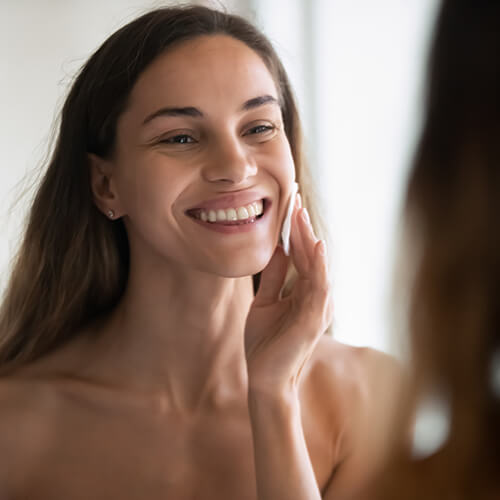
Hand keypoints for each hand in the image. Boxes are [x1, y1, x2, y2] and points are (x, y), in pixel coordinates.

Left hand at [244, 195, 332, 395]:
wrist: (265, 379)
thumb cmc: (265, 344)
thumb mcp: (265, 303)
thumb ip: (274, 278)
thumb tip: (277, 250)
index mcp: (303, 291)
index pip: (300, 253)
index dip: (294, 229)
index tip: (289, 203)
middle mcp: (315, 295)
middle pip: (309, 253)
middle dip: (300, 225)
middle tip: (294, 195)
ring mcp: (318, 306)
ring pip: (315, 265)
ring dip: (308, 237)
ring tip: (301, 212)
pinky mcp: (314, 318)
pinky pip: (318, 286)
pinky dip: (318, 265)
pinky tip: (315, 245)